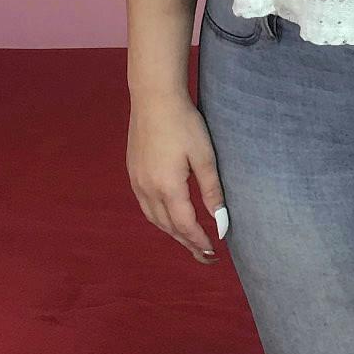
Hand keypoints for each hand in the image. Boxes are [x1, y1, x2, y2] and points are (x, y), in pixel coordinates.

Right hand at [127, 95, 227, 263]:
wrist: (154, 98)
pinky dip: (159, 218)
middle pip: (168, 227)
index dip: (199, 241)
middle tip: (204, 255)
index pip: (185, 225)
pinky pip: (146, 206)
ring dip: (172, 233)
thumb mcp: (204, 156)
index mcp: (167, 187)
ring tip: (189, 241)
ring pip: (154, 219)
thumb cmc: (183, 123)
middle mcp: (147, 189)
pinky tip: (169, 217)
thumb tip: (220, 221)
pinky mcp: (133, 172)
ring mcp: (137, 181)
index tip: (213, 251)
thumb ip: (212, 191)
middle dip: (187, 243)